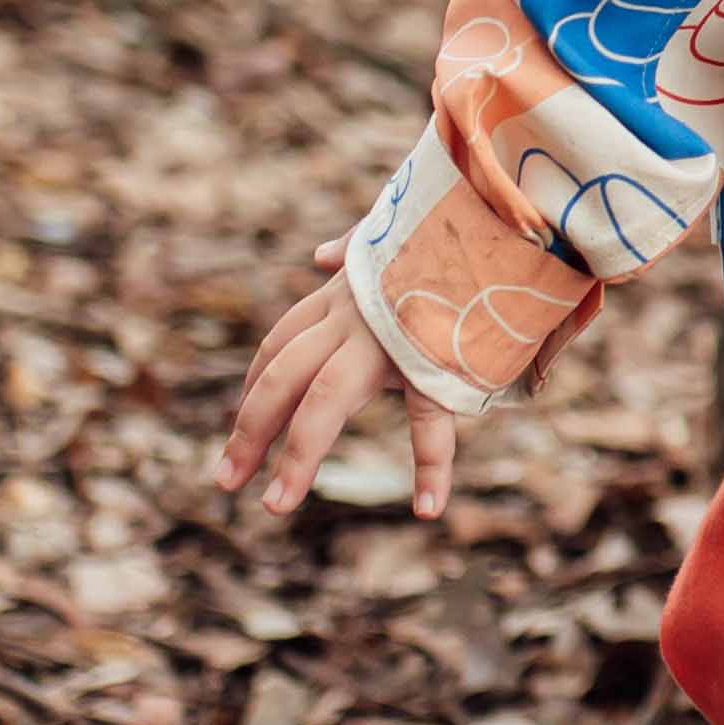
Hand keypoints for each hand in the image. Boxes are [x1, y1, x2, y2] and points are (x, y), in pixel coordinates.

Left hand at [216, 247, 459, 522]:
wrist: (498, 215)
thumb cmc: (449, 230)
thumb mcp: (392, 235)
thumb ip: (355, 246)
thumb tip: (321, 255)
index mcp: (343, 294)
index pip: (280, 345)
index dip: (254, 387)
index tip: (241, 422)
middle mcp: (353, 317)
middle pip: (282, 378)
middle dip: (249, 430)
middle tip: (225, 481)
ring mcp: (389, 339)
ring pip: (326, 400)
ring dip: (297, 456)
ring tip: (274, 505)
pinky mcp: (437, 356)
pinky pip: (430, 419)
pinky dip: (432, 466)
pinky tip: (429, 508)